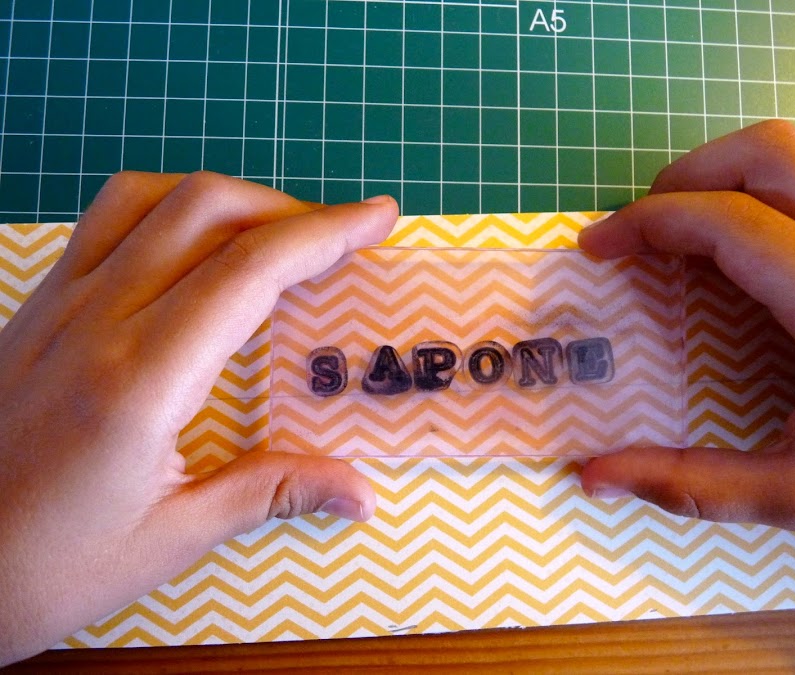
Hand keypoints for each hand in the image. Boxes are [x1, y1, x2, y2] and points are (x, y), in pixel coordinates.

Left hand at [0, 172, 397, 663]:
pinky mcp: (34, 308)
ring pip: (149, 199)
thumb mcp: (169, 537)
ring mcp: (57, 305)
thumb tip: (362, 491)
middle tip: (339, 237)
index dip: (324, 232)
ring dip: (226, 200)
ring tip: (272, 233)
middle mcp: (98, 322)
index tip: (378, 217)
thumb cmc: (48, 566)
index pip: (250, 272)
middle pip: (205, 211)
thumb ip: (270, 493)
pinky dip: (165, 208)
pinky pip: (104, 222)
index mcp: (143, 380)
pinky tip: (191, 246)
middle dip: (288, 209)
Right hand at [578, 120, 794, 548]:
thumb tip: (594, 475)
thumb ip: (695, 485)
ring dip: (731, 165)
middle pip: (770, 156)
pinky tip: (753, 227)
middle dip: (685, 177)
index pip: (732, 226)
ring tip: (690, 216)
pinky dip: (773, 177)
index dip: (650, 222)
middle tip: (640, 227)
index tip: (600, 244)